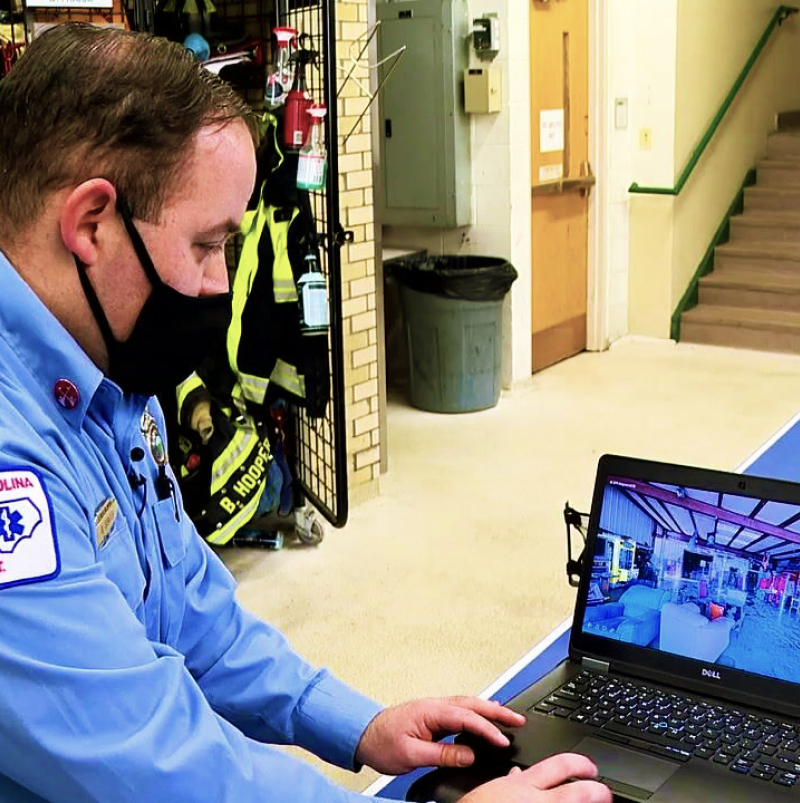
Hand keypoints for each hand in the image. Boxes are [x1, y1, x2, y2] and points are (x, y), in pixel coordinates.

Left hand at [354, 696, 525, 774]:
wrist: (363, 734)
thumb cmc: (382, 742)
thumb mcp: (411, 754)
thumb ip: (442, 754)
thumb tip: (469, 754)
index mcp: (430, 711)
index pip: (466, 718)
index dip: (487, 729)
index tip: (503, 741)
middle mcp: (434, 705)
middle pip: (472, 704)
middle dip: (497, 711)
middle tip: (519, 720)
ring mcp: (434, 708)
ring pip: (468, 705)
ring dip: (490, 710)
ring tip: (510, 718)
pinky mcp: (433, 715)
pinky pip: (461, 710)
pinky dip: (477, 712)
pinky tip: (485, 717)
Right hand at [461, 754, 611, 802]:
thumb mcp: (491, 792)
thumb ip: (507, 782)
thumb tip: (515, 774)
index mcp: (523, 784)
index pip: (560, 765)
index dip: (581, 764)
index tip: (591, 768)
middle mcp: (537, 802)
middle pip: (579, 791)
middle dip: (598, 790)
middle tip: (605, 792)